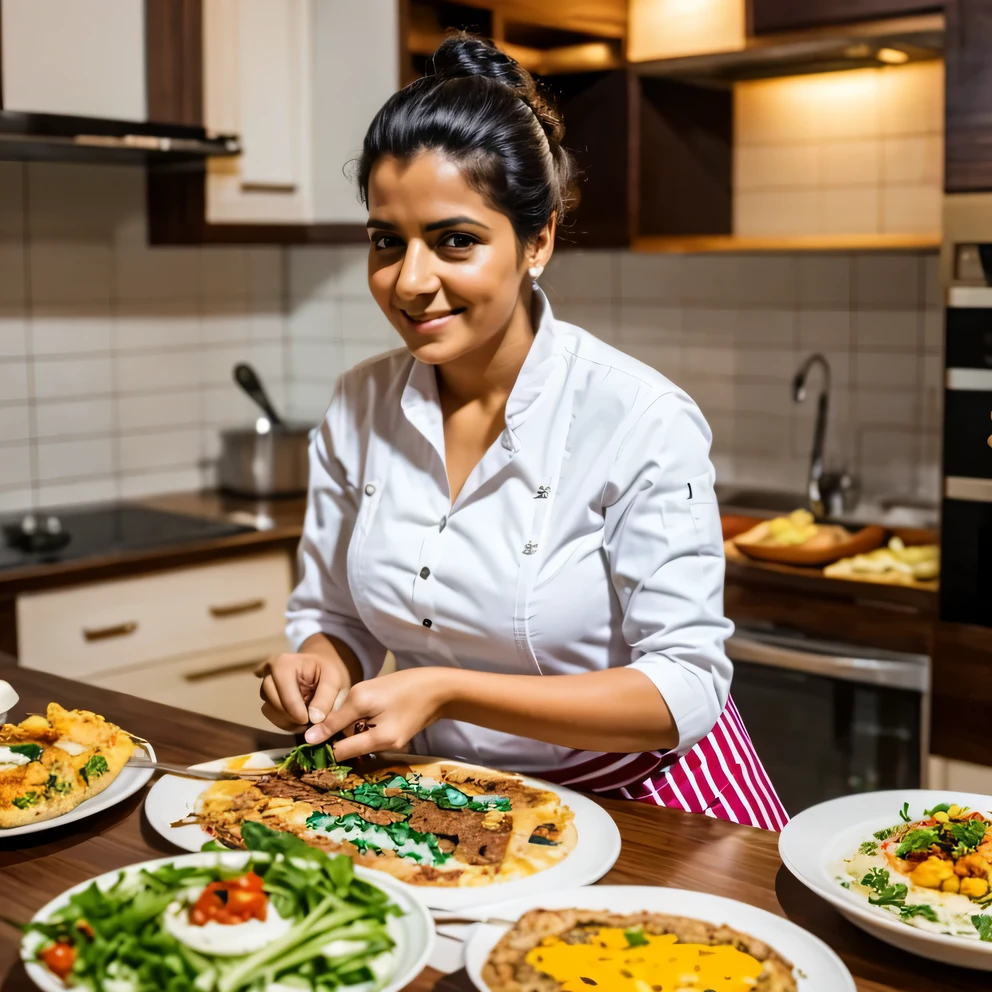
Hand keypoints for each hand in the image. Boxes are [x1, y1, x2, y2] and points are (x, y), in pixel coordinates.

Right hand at [257, 652, 349, 731]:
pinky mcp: (266, 699)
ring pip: (270, 713)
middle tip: (311, 720)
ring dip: (290, 721)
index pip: (284, 694)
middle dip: (292, 717)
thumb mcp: (334, 680)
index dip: (297, 711)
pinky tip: (301, 716)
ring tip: (309, 717)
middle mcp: (267, 674)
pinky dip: (287, 722)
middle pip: (273, 704)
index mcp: (282, 664)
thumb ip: (326, 700)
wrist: (321, 668)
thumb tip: (313, 724)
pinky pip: (272, 716)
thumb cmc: (327, 671)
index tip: (312, 720)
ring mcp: (264, 686)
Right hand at [304, 668, 454, 759]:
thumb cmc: (414, 712)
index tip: (315, 766)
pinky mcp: (376, 692)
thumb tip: (329, 753)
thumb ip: (355, 745)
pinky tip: (385, 732)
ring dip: (359, 735)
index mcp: (354, 700)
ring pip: (351, 720)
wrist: (440, 687)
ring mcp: (365, 690)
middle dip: (345, 742)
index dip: (320, 747)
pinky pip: (362, 714)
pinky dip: (368, 726)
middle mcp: (355, 692)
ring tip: (379, 745)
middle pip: (339, 724)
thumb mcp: (385, 736)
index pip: (326, 727)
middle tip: (360, 759)